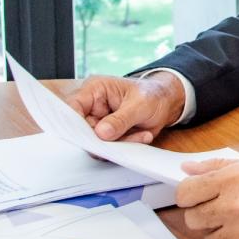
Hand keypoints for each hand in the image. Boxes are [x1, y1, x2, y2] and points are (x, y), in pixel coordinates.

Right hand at [64, 73, 184, 142]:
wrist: (166, 103)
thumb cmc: (152, 95)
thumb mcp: (140, 105)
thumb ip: (120, 119)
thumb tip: (101, 133)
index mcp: (95, 90)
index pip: (73, 107)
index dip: (74, 124)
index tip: (88, 136)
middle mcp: (92, 107)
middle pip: (82, 130)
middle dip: (103, 139)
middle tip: (122, 140)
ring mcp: (99, 123)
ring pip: (96, 143)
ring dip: (119, 143)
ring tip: (142, 133)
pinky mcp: (107, 136)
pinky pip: (109, 149)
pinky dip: (126, 146)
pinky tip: (142, 135)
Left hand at [177, 160, 238, 238]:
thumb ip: (219, 167)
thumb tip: (189, 168)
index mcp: (237, 177)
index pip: (186, 192)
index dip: (189, 196)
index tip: (196, 198)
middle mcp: (237, 203)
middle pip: (193, 219)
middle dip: (205, 216)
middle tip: (225, 211)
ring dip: (223, 234)